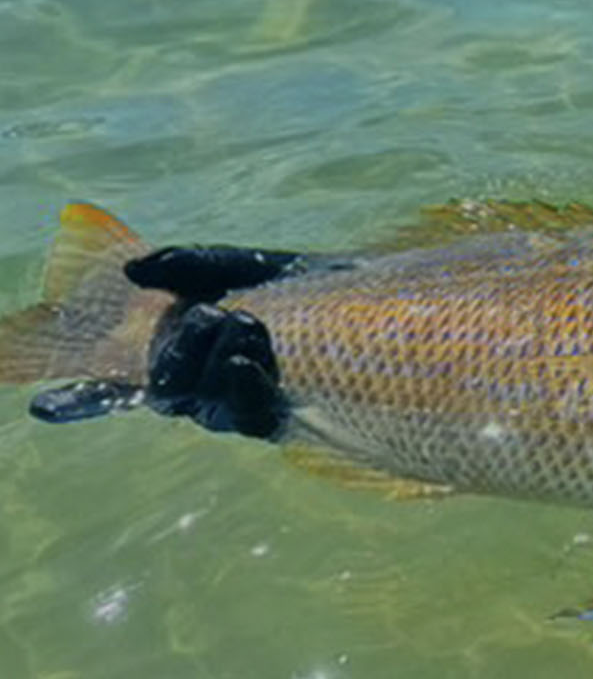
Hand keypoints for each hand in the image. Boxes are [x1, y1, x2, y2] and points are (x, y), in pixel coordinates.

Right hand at [126, 244, 295, 439]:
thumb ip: (192, 265)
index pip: (153, 370)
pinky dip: (244, 390)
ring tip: (246, 322)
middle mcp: (208, 390)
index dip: (146, 359)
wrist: (366, 297)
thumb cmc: (294, 285)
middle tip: (214, 311)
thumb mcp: (243, 267)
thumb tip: (134, 270)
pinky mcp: (278, 418)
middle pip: (173, 390)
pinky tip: (245, 364)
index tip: (189, 310)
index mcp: (190, 356)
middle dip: (186, 349)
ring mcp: (241, 406)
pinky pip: (251, 418)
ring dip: (217, 362)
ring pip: (209, 403)